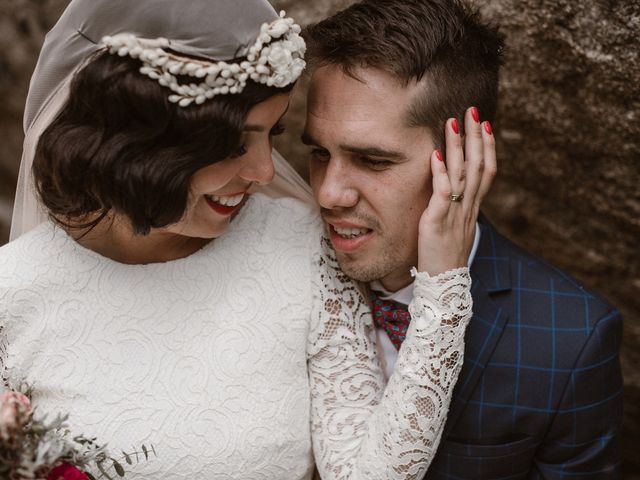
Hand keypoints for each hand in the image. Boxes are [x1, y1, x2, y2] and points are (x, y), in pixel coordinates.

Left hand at [417, 107, 495, 275]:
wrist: (444, 285)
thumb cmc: (445, 256)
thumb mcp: (456, 226)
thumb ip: (456, 206)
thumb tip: (453, 187)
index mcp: (473, 208)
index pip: (486, 171)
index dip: (487, 147)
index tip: (485, 124)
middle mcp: (468, 208)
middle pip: (477, 166)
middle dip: (476, 137)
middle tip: (473, 111)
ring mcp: (454, 215)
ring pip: (461, 175)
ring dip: (458, 147)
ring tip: (454, 122)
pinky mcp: (437, 224)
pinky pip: (442, 195)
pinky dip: (440, 175)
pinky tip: (435, 156)